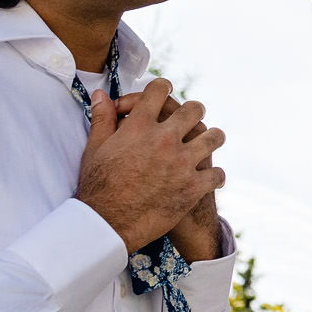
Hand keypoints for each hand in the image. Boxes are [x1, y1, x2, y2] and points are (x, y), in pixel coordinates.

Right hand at [77, 77, 225, 251]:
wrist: (107, 224)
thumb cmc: (97, 186)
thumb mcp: (95, 148)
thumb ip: (102, 118)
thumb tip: (101, 94)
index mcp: (140, 125)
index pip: (160, 90)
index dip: (162, 87)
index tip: (164, 92)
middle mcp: (164, 139)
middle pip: (193, 109)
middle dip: (192, 111)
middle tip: (189, 118)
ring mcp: (182, 162)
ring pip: (214, 136)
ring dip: (211, 139)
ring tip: (206, 143)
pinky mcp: (193, 187)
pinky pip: (217, 174)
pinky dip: (214, 176)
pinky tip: (208, 177)